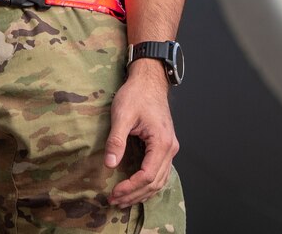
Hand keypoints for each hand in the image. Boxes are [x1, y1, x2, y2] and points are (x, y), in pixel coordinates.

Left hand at [105, 60, 178, 206]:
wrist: (149, 81)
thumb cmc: (136, 94)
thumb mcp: (122, 115)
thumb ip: (116, 140)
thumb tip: (110, 164)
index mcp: (161, 142)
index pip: (147, 175)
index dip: (130, 188)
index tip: (114, 192)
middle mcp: (170, 148)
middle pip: (155, 182)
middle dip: (134, 195)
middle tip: (114, 201)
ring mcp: (170, 148)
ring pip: (160, 181)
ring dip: (142, 193)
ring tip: (123, 199)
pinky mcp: (165, 146)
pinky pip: (160, 173)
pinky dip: (149, 185)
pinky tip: (136, 189)